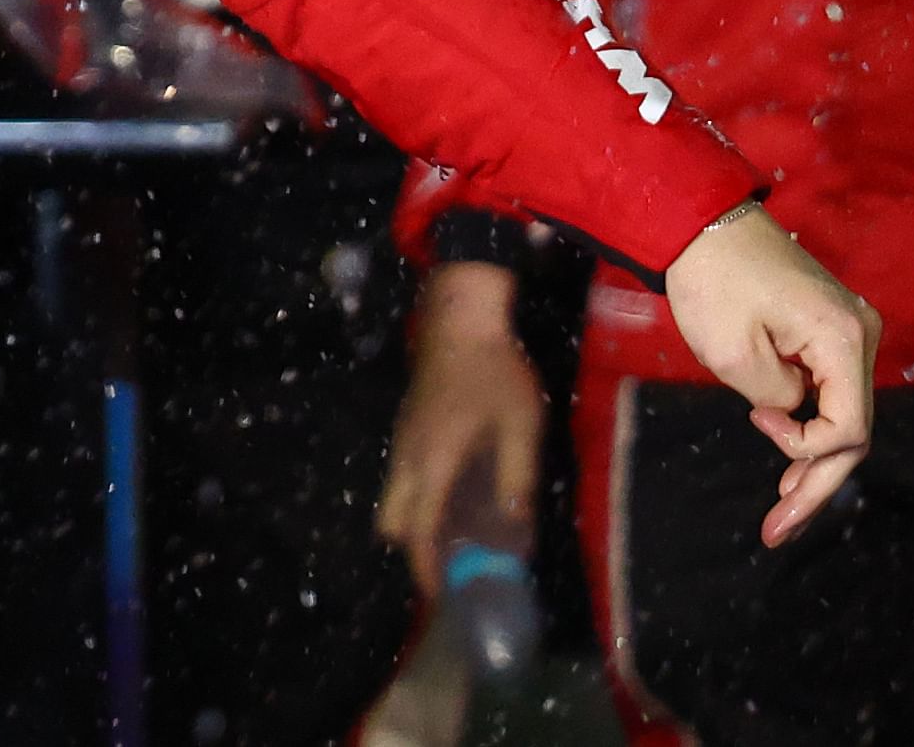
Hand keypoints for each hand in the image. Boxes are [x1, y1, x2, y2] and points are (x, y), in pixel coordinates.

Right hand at [377, 262, 543, 590]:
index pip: (417, 530)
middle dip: (415, 551)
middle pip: (393, 520)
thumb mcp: (521, 426)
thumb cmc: (494, 371)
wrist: (460, 317)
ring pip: (396, 499)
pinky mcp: (408, 427)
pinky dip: (421, 502)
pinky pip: (404, 479)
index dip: (427, 568)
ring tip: (459, 540)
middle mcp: (408, 457)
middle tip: (451, 569)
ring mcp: (403, 440)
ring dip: (417, 525)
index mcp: (433, 462)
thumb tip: (515, 535)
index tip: (442, 597)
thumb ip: (517, 481)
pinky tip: (457, 498)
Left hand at [662, 202, 878, 546]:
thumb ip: (775, 400)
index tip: (756, 421)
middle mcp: (860, 335)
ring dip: (813, 462)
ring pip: (842, 415)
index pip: (848, 427)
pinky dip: (809, 427)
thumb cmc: (710, 280)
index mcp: (844, 339)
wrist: (699, 219)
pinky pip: (828, 392)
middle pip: (851, 431)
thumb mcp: (732, 354)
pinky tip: (790, 464)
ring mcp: (848, 332)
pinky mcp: (827, 331)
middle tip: (777, 530)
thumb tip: (793, 412)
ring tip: (783, 510)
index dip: (805, 448)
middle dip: (815, 485)